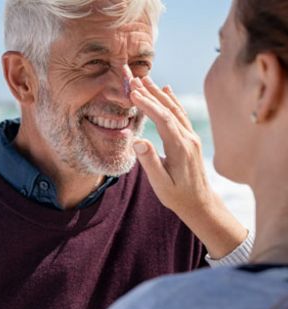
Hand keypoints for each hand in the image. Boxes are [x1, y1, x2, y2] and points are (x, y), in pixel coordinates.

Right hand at [129, 76, 210, 213]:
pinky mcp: (191, 138)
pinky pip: (180, 114)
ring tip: (145, 80)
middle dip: (151, 93)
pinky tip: (166, 90)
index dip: (148, 105)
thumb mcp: (161, 184)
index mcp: (180, 148)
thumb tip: (138, 141)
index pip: (163, 120)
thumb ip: (150, 162)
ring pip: (175, 109)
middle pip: (169, 110)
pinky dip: (172, 100)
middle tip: (134, 80)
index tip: (133, 93)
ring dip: (160, 94)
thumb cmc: (177, 195)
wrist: (199, 203)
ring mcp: (191, 137)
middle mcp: (188, 138)